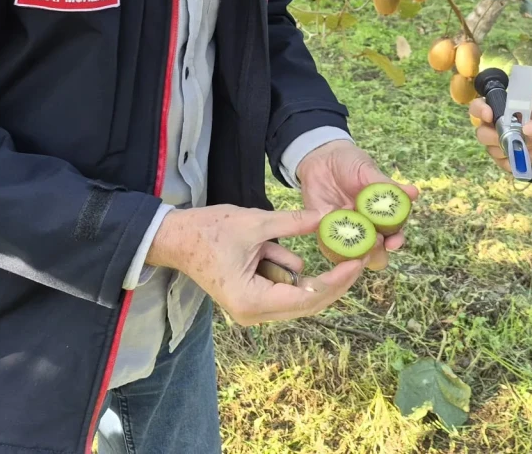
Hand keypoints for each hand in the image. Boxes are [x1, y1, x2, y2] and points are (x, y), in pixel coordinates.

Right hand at [145, 205, 364, 325]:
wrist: (174, 238)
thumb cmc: (208, 231)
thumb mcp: (255, 221)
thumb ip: (293, 222)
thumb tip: (328, 217)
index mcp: (254, 301)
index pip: (308, 296)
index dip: (336, 280)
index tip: (357, 261)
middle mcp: (255, 314)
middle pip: (307, 301)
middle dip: (332, 279)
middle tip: (358, 256)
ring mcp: (253, 308)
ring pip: (295, 291)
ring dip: (299, 266)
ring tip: (293, 241)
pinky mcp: (252, 297)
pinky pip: (281, 282)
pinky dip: (283, 262)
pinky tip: (264, 243)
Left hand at [295, 140, 419, 270]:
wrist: (320, 157)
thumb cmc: (349, 162)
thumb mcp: (367, 171)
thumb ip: (386, 186)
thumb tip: (414, 192)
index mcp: (378, 214)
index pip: (392, 233)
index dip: (395, 240)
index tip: (394, 242)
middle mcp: (363, 226)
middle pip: (374, 250)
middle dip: (376, 253)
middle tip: (373, 247)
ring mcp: (343, 229)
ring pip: (351, 251)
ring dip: (354, 252)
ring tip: (354, 248)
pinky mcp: (322, 227)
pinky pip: (326, 239)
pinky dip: (328, 238)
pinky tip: (327, 232)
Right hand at [470, 90, 531, 173]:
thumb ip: (522, 99)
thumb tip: (514, 104)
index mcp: (493, 109)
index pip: (476, 107)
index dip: (479, 111)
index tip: (490, 115)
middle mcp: (490, 127)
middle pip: (481, 133)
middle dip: (494, 136)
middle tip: (510, 135)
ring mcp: (496, 145)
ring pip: (491, 150)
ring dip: (508, 148)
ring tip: (527, 144)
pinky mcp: (504, 159)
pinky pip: (503, 163)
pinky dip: (514, 160)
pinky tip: (526, 154)